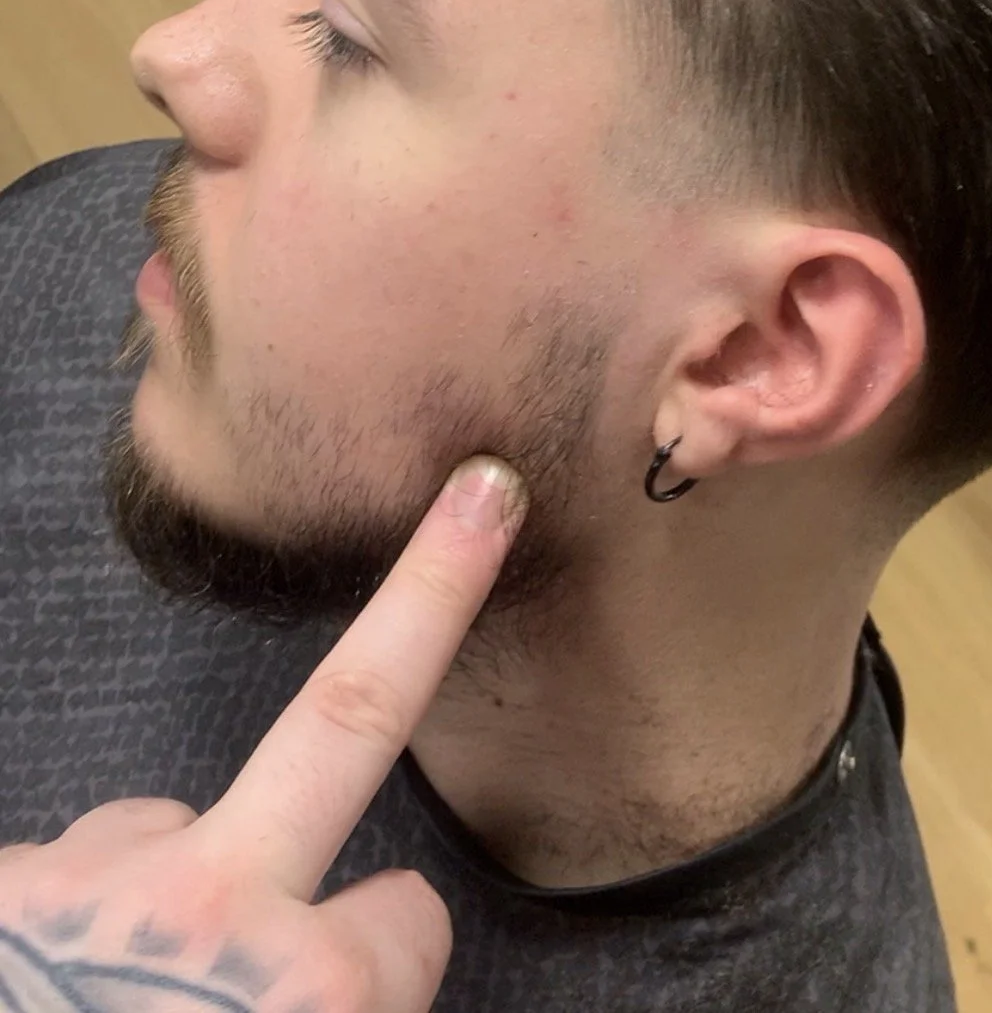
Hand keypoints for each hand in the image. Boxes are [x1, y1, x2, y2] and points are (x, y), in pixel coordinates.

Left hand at [0, 457, 525, 1012]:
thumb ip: (319, 1011)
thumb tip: (328, 977)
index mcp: (306, 998)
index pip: (409, 923)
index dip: (385, 957)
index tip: (368, 968)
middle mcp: (216, 906)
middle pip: (351, 715)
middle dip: (430, 593)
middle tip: (480, 493)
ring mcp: (95, 879)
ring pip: (159, 828)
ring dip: (148, 889)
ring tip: (87, 987)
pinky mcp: (1, 876)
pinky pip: (51, 879)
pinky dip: (50, 924)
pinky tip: (29, 979)